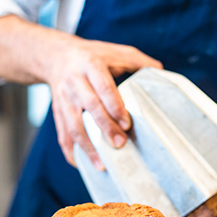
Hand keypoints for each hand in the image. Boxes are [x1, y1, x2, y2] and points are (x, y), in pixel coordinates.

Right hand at [47, 38, 161, 169]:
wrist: (56, 56)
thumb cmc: (92, 56)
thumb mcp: (113, 51)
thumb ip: (137, 60)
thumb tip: (160, 70)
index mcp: (91, 65)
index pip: (104, 87)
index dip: (115, 106)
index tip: (127, 124)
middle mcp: (75, 81)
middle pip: (90, 107)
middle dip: (105, 128)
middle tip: (120, 144)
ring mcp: (64, 98)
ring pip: (73, 125)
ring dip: (87, 146)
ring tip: (101, 164)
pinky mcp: (57, 111)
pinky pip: (62, 133)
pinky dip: (70, 150)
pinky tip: (80, 164)